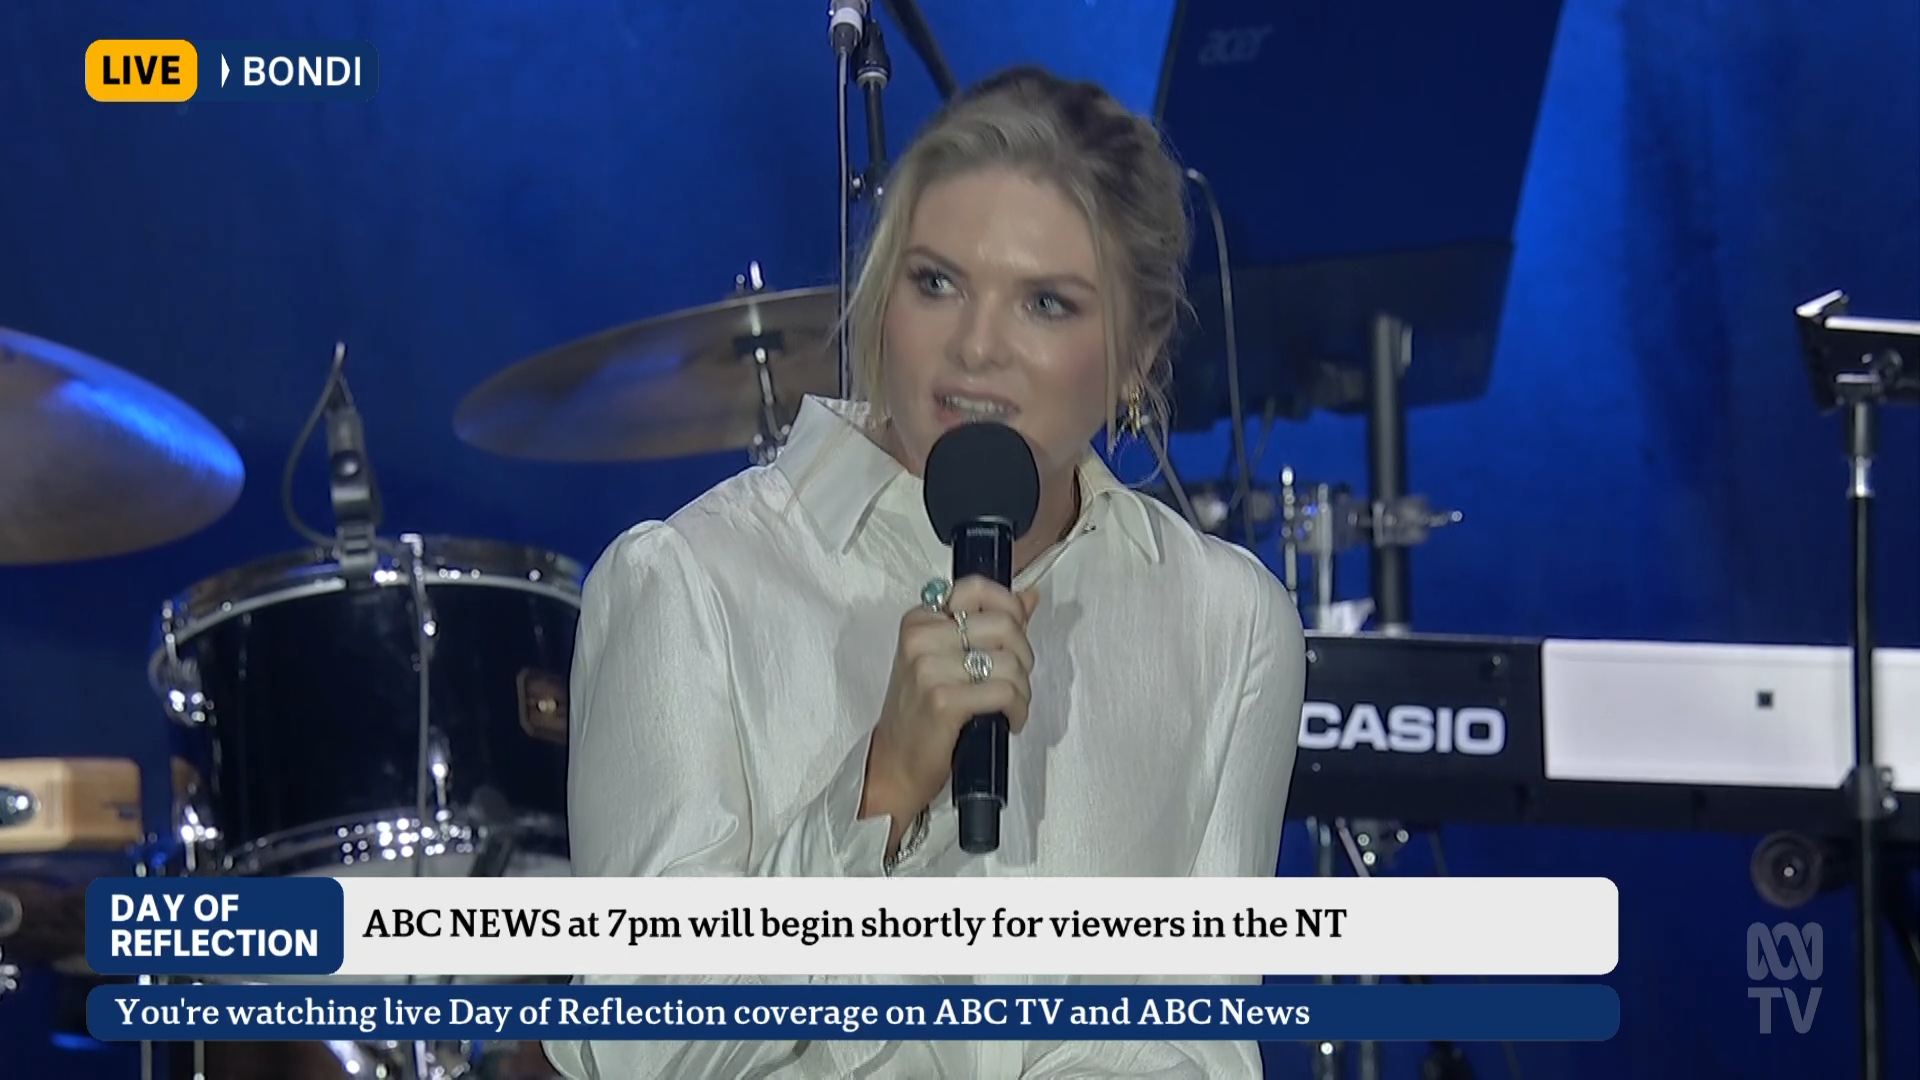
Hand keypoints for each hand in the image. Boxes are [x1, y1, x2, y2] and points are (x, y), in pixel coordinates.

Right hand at [863, 576, 1039, 847]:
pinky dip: (1017, 708)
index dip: (1010, 608)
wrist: (895, 763)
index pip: (977, 589)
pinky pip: (1005, 692)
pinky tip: (1010, 720)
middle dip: (1023, 656)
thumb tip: (1029, 596)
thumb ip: (988, 624)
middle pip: (1004, 625)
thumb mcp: (947, 659)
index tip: (1015, 636)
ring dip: (1022, 688)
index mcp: (919, 620)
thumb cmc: (922, 712)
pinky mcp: (943, 701)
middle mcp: (920, 637)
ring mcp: (928, 669)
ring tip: (1011, 704)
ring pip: (1010, 662)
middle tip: (1015, 680)